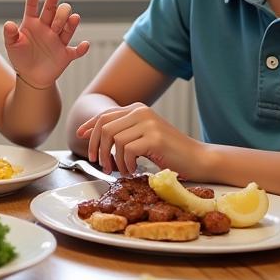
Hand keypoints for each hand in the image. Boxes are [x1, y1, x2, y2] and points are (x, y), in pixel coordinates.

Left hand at [3, 0, 88, 88]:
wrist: (31, 77)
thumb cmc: (20, 57)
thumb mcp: (11, 46)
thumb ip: (10, 34)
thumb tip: (8, 24)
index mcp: (32, 24)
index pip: (33, 7)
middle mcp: (47, 28)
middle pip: (53, 11)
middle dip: (55, 3)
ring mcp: (58, 40)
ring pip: (67, 27)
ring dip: (70, 22)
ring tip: (73, 18)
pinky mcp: (66, 54)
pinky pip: (77, 50)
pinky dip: (82, 48)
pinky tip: (84, 45)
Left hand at [74, 102, 204, 176]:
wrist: (199, 159)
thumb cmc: (171, 152)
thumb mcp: (144, 136)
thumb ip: (124, 132)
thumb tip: (94, 135)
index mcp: (137, 108)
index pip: (104, 114)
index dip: (89, 126)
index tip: (80, 135)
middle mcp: (141, 112)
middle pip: (104, 127)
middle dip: (97, 148)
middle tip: (101, 164)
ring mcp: (148, 123)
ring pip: (114, 140)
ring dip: (114, 160)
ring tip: (123, 170)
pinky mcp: (154, 138)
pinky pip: (127, 151)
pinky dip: (126, 164)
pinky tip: (134, 170)